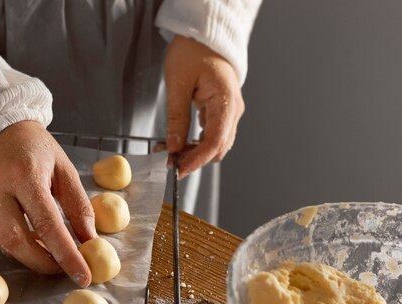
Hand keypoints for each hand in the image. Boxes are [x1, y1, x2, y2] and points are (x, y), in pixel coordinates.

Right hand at [0, 121, 96, 286]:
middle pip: (18, 242)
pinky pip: (0, 237)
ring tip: (56, 258)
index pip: (48, 224)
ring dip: (33, 258)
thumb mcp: (64, 169)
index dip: (66, 254)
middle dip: (45, 263)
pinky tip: (38, 245)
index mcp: (25, 175)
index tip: (83, 275)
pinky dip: (21, 247)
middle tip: (67, 270)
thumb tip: (90, 241)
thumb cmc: (35, 148)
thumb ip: (78, 206)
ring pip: (6, 244)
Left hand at [164, 35, 244, 179]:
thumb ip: (177, 117)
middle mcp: (233, 110)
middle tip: (167, 160)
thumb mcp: (178, 82)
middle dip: (194, 159)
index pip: (216, 141)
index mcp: (226, 100)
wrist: (204, 36)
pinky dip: (196, 144)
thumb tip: (175, 147)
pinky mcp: (222, 112)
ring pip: (216, 145)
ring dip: (194, 153)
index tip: (178, 169)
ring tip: (169, 151)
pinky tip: (179, 142)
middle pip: (218, 148)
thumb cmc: (192, 51)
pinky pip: (212, 135)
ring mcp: (230, 112)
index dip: (197, 160)